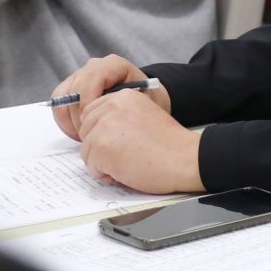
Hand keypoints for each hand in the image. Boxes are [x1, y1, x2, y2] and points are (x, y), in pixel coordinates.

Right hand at [51, 54, 165, 139]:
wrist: (144, 102)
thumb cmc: (148, 103)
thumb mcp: (147, 102)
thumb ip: (131, 105)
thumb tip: (110, 117)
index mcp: (113, 65)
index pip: (92, 78)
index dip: (89, 103)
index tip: (93, 123)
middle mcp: (94, 67)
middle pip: (74, 90)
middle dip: (79, 117)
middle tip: (89, 137)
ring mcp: (80, 77)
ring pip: (62, 99)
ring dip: (70, 122)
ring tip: (86, 137)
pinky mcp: (70, 90)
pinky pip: (59, 106)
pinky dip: (66, 122)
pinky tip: (80, 133)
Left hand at [77, 91, 201, 193]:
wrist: (184, 159)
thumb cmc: (170, 145)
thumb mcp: (144, 116)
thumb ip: (121, 117)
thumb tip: (98, 131)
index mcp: (123, 96)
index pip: (92, 113)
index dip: (102, 133)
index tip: (120, 142)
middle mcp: (111, 106)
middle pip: (86, 131)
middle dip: (100, 147)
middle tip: (126, 154)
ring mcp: (104, 126)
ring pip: (87, 150)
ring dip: (103, 162)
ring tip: (128, 162)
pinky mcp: (102, 147)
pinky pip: (91, 166)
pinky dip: (105, 174)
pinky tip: (126, 170)